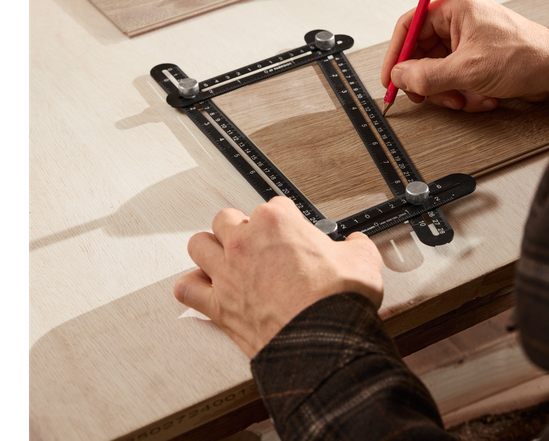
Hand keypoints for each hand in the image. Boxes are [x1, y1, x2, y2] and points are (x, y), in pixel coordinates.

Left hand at [174, 196, 383, 357]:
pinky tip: (204, 289)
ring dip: (210, 249)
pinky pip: (187, 289)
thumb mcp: (361, 260)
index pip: (273, 206)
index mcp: (278, 222)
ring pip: (199, 245)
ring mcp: (227, 274)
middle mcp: (245, 243)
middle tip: (256, 242)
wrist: (324, 343)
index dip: (285, 220)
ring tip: (225, 258)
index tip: (292, 232)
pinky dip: (193, 288)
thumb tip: (357, 244)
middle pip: (227, 218)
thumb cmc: (336, 302)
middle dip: (241, 227)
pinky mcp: (218, 306)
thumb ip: (356, 246)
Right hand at [381, 0, 548, 111]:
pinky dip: (464, 90)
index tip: (391, 77)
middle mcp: (460, 18)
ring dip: (450, 90)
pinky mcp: (478, 54)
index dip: (396, 54)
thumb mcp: (468, 70)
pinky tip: (482, 96)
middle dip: (430, 80)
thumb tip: (401, 76)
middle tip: (429, 96)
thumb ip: (427, 75)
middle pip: (423, 52)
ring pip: (439, 68)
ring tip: (468, 98)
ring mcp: (469, 37)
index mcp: (454, 7)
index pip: (409, 25)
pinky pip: (456, 75)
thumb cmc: (524, 56)